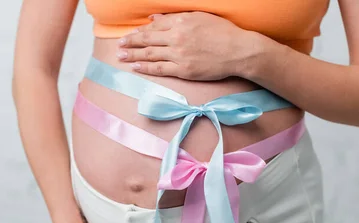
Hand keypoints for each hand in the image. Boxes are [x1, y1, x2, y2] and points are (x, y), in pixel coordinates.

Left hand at [116, 12, 269, 80]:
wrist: (239, 51)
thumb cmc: (224, 33)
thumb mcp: (201, 17)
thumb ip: (177, 17)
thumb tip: (156, 18)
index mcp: (182, 22)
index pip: (155, 26)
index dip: (141, 31)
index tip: (132, 34)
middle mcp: (177, 37)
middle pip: (148, 39)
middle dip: (131, 42)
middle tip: (119, 45)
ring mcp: (179, 54)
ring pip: (151, 54)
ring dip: (133, 54)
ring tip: (121, 56)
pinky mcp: (183, 69)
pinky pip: (160, 68)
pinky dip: (146, 67)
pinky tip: (136, 66)